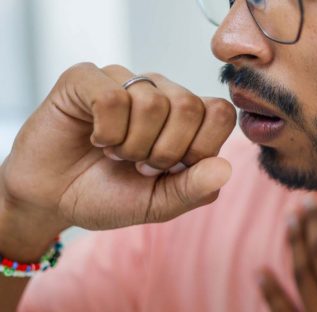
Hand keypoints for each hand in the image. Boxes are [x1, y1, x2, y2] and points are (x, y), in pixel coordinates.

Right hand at [0, 63, 236, 231]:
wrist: (54, 199)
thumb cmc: (109, 195)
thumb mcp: (159, 204)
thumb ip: (194, 189)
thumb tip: (226, 168)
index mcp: (185, 119)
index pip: (221, 113)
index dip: (200, 147)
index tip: (171, 168)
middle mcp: (160, 93)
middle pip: (189, 106)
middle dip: (162, 152)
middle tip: (138, 163)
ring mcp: (125, 81)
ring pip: (152, 102)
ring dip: (131, 145)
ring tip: (115, 152)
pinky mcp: (87, 78)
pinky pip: (112, 98)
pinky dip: (105, 132)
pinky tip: (96, 138)